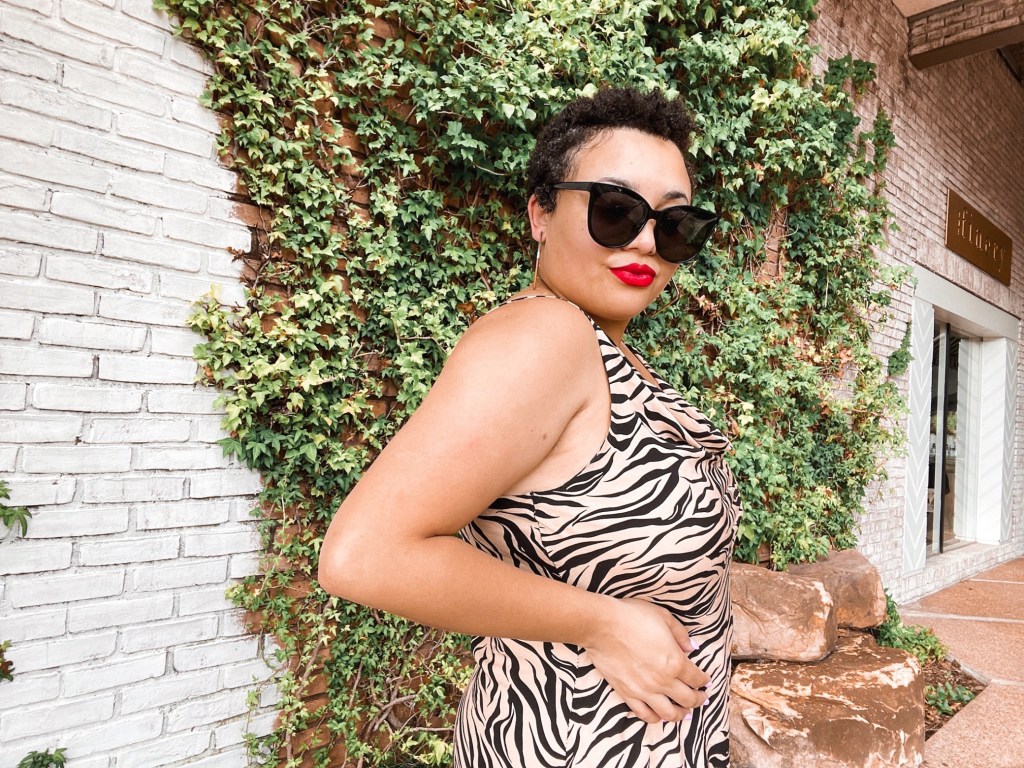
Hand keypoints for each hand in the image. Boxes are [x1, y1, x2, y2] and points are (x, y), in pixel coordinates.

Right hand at [584, 597, 709, 723]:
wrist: (602, 625)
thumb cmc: (632, 616)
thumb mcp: (663, 617)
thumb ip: (680, 634)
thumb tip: (691, 647)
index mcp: (675, 661)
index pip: (696, 678)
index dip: (703, 680)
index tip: (705, 680)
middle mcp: (662, 680)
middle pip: (687, 699)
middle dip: (698, 700)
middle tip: (701, 698)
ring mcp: (644, 690)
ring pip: (669, 713)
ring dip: (681, 714)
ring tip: (684, 712)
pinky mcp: (627, 694)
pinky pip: (644, 714)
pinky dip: (655, 718)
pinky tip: (659, 715)